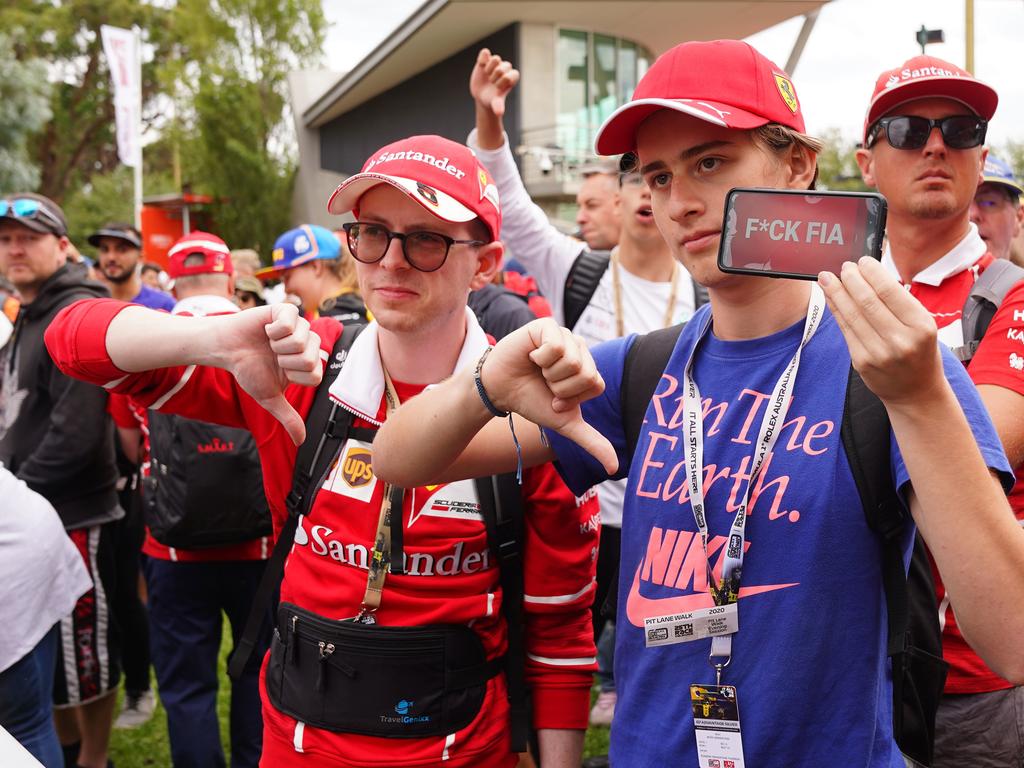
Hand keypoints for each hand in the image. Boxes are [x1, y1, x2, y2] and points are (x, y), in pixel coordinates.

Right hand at [215, 303, 322, 443]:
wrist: (226, 349)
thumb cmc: (248, 370)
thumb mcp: (269, 397)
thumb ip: (288, 417)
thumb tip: (301, 442)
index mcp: (308, 363)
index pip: (315, 375)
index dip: (293, 376)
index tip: (279, 371)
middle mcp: (308, 343)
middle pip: (310, 359)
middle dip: (284, 361)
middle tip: (273, 356)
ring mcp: (299, 325)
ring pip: (301, 341)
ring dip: (278, 346)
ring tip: (269, 343)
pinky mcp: (286, 310)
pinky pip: (291, 322)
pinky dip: (274, 330)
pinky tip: (267, 330)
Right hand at [470, 48, 519, 117]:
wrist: (481, 95)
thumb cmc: (491, 99)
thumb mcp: (494, 102)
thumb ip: (498, 106)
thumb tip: (499, 113)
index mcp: (512, 76)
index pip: (511, 75)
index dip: (503, 83)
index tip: (497, 88)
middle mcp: (505, 68)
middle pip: (502, 68)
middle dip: (494, 78)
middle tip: (491, 83)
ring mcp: (495, 63)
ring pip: (495, 59)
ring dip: (489, 69)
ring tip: (487, 75)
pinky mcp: (485, 59)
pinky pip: (485, 52)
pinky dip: (482, 59)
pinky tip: (481, 66)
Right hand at [481, 318, 617, 473]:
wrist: (499, 390)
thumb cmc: (532, 401)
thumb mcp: (564, 423)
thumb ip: (592, 441)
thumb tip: (614, 468)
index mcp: (588, 368)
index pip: (596, 385)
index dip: (572, 398)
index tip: (555, 398)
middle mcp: (580, 349)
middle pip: (587, 373)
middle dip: (561, 387)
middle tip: (546, 384)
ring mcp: (564, 335)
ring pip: (572, 360)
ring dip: (549, 373)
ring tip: (538, 370)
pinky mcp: (547, 326)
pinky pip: (556, 346)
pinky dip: (540, 357)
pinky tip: (531, 356)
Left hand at [818, 258, 943, 405]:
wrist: (916, 392)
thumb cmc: (919, 352)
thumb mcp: (922, 326)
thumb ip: (899, 304)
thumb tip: (869, 274)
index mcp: (921, 326)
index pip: (890, 291)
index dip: (871, 272)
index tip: (862, 261)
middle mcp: (900, 339)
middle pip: (867, 300)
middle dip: (851, 279)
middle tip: (844, 266)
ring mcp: (879, 352)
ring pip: (851, 314)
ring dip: (836, 292)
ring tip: (827, 277)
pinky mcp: (861, 361)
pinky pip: (845, 329)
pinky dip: (836, 309)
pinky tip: (830, 297)